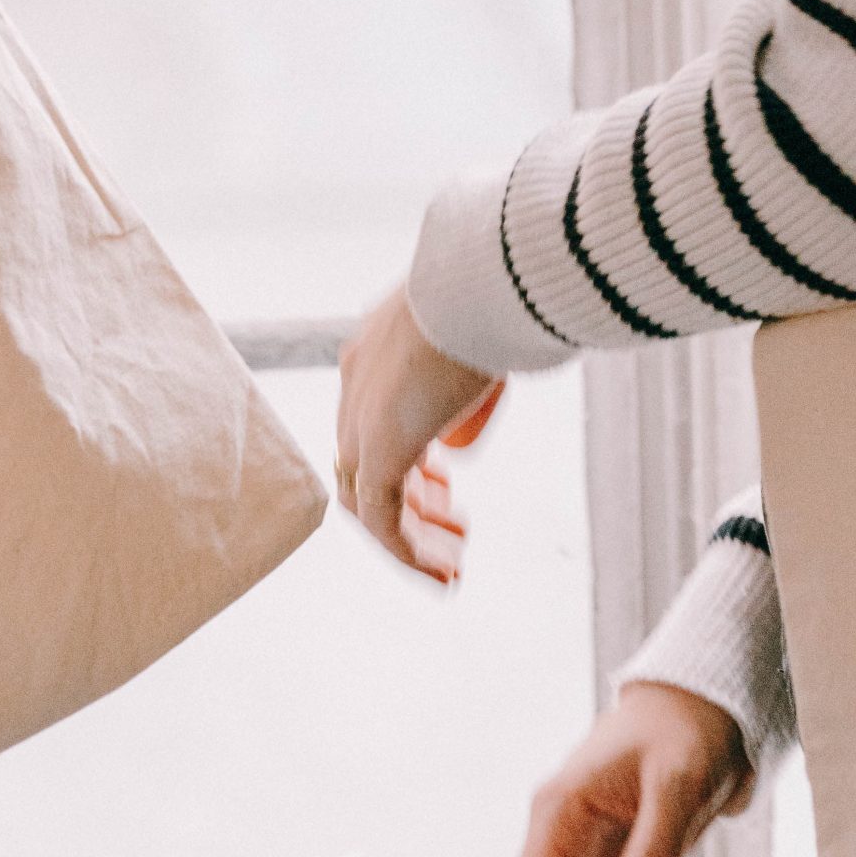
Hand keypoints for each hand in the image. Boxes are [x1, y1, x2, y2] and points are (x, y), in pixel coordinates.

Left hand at [334, 286, 501, 581]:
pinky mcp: (379, 449)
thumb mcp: (482, 329)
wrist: (481, 283)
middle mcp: (357, 386)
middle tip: (456, 529)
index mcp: (376, 350)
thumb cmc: (498, 294)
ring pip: (368, 500)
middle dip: (414, 503)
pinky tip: (442, 574)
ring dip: (411, 540)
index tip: (449, 483)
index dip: (412, 458)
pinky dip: (409, 552)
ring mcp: (363, 418)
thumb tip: (474, 410)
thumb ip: (473, 365)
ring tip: (452, 568)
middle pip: (366, 464)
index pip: (376, 421)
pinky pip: (383, 520)